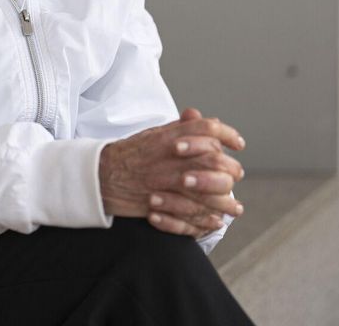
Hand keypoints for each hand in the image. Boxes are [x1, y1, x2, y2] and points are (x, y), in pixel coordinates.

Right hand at [98, 108, 245, 237]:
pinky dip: (207, 219)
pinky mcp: (161, 203)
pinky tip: (215, 221)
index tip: (238, 144)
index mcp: (170, 136)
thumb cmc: (129, 154)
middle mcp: (171, 157)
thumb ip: (180, 128)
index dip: (228, 134)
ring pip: (209, 191)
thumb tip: (200, 118)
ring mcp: (167, 181)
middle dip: (231, 170)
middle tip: (235, 175)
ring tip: (234, 206)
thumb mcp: (154, 134)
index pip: (208, 128)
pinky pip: (192, 214)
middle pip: (215, 160)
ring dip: (226, 201)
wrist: (99, 175)